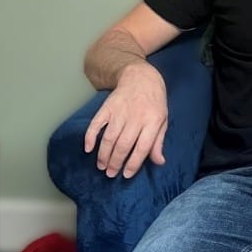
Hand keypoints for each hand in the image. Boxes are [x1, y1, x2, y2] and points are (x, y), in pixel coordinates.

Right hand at [83, 60, 167, 178]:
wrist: (140, 77)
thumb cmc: (154, 101)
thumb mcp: (163, 119)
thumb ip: (158, 141)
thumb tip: (159, 162)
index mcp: (153, 121)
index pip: (142, 147)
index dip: (133, 163)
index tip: (126, 174)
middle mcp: (136, 117)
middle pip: (123, 144)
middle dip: (115, 162)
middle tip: (110, 173)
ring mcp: (120, 111)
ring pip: (109, 137)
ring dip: (103, 154)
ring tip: (101, 166)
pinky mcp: (107, 107)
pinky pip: (96, 124)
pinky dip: (90, 137)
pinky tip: (88, 149)